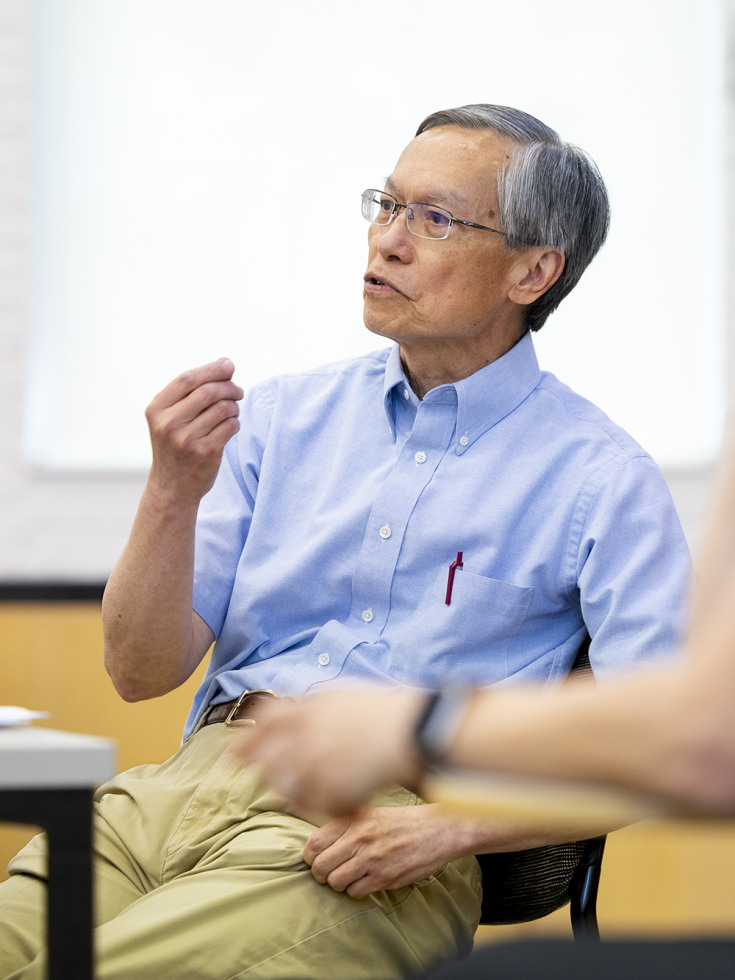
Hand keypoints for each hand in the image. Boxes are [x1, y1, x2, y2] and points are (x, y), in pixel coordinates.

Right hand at [146, 357, 243, 504]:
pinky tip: (231, 426)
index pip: (187, 379)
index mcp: (156, 410)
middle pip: (208, 391)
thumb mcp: (169, 418)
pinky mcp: (206, 452)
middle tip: (238, 391)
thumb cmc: (175, 446)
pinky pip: (231, 425)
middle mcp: (169, 424)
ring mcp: (187, 439)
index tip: (229, 365)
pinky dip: (235, 422)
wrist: (172, 487)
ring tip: (233, 410)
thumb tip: (225, 365)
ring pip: (223, 408)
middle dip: (229, 386)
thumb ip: (190, 393)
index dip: (211, 369)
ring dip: (234, 406)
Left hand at [234, 688, 423, 813]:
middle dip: (266, 772)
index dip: (246, 740)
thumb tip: (291, 710)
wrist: (415, 730)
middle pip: (269, 760)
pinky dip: (317, 807)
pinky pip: (312, 806)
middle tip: (270, 781)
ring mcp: (317, 763)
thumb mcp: (342, 694)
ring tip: (305, 795)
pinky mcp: (331, 789)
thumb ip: (312, 705)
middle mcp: (306, 734)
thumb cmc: (383, 710)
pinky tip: (330, 804)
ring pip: (286, 788)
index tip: (232, 755)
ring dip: (290, 793)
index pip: (263, 724)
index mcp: (308, 708)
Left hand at [304, 805, 465, 898]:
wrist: (437, 829)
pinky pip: (355, 892)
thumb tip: (319, 845)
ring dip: (338, 884)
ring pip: (335, 882)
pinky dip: (356, 891)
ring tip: (349, 878)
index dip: (310, 856)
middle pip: (320, 866)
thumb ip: (346, 826)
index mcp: (353, 819)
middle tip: (329, 874)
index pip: (314, 842)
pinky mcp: (384, 877)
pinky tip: (365, 882)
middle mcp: (359, 837)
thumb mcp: (371, 813)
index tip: (316, 859)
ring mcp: (371, 858)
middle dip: (320, 874)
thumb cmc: (403, 822)